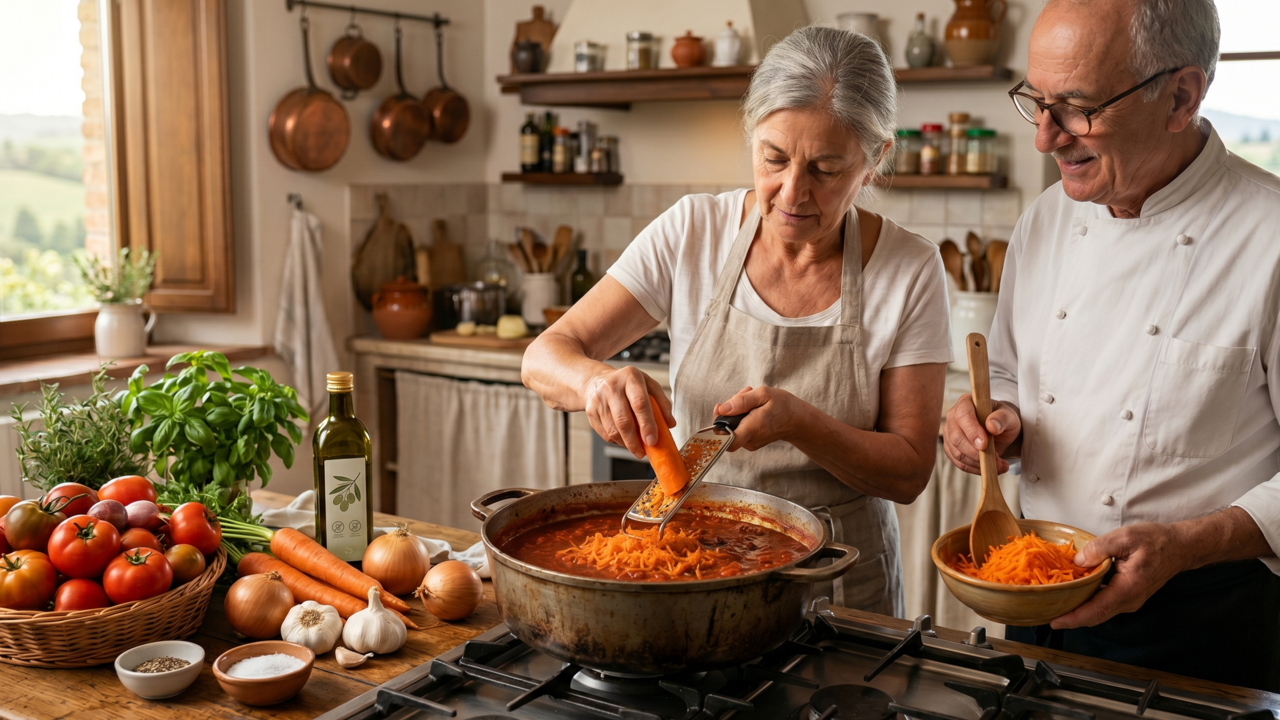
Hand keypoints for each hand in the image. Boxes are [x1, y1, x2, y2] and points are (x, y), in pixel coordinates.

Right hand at [584, 366, 672, 458]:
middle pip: (624, 420)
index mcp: (630, 377)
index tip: (652, 440)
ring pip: (613, 431)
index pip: (640, 403)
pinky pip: (605, 434)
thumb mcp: (648, 385)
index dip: (647, 424)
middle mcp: (612, 387)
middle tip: (643, 452)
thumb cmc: (628, 385)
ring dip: (626, 444)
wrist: (598, 380)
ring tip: (636, 448)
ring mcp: (598, 399)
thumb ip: (662, 403)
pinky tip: (624, 439)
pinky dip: (617, 441)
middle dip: (635, 441)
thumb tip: (670, 424)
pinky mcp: (590, 411)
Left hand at [713, 386, 804, 450]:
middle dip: (730, 408)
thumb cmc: (783, 406)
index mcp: (752, 429)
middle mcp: (750, 440)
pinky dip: (742, 416)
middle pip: (726, 428)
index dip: (717, 427)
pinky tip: (753, 407)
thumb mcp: (764, 394)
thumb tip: (723, 408)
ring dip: (737, 410)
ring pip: (732, 426)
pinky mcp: (750, 441)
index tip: (720, 410)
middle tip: (744, 394)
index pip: (727, 440)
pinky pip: (738, 428)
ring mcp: (750, 443)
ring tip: (752, 399)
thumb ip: (742, 401)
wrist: (797, 421)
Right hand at [942, 394, 1020, 473]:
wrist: (1000, 432)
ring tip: (999, 465)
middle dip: (976, 452)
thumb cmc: (1004, 420)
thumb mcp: (1010, 417)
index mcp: (966, 403)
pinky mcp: (951, 449)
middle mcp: (953, 417)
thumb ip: (1002, 418)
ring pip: (957, 453)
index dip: (972, 431)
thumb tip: (992, 426)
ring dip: (978, 463)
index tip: (984, 445)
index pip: (963, 415)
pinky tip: (989, 467)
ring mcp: (950, 434)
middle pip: (957, 437)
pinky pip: (959, 463)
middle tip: (997, 460)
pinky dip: (975, 468)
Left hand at [1051, 522, 1184, 628]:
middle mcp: (1129, 600)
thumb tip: (1079, 561)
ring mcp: (1129, 600)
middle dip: (1071, 617)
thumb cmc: (1156, 542)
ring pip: (1099, 611)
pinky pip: (1104, 603)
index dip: (1075, 618)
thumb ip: (1099, 548)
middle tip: (1046, 613)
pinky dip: (1088, 602)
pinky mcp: (1128, 596)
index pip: (1097, 610)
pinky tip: (1074, 593)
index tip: (1056, 621)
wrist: (1179, 547)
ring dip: (1078, 610)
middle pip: (1095, 615)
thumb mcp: (1125, 537)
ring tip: (1055, 604)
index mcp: (1128, 588)